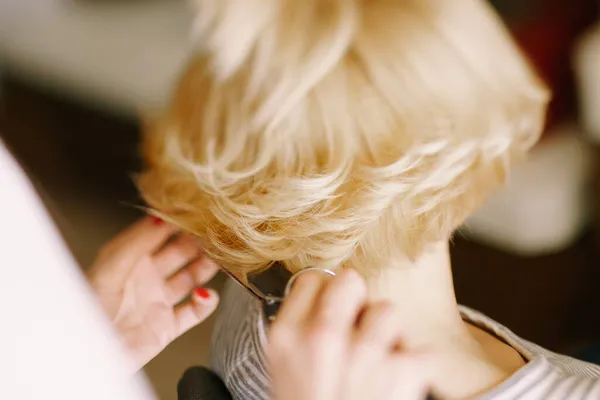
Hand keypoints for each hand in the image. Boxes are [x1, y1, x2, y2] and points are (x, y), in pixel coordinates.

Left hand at [87, 217, 218, 369]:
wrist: (88, 358)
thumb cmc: (88, 313)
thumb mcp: (109, 271)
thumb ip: (135, 244)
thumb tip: (159, 218)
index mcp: (128, 260)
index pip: (157, 233)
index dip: (175, 221)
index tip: (195, 210)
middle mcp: (146, 277)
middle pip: (179, 252)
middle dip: (196, 241)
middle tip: (214, 232)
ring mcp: (158, 302)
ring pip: (190, 278)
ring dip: (205, 267)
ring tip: (217, 259)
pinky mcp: (167, 327)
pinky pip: (194, 312)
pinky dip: (205, 303)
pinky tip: (205, 295)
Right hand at [268, 270, 431, 399]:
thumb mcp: (283, 371)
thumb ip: (300, 331)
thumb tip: (328, 297)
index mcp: (286, 336)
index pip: (313, 279)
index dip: (325, 294)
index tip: (331, 309)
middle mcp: (322, 338)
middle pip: (351, 280)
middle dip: (357, 300)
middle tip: (357, 326)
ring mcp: (363, 354)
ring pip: (388, 310)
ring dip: (388, 336)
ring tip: (378, 363)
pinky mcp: (402, 372)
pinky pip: (420, 349)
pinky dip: (415, 368)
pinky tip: (397, 386)